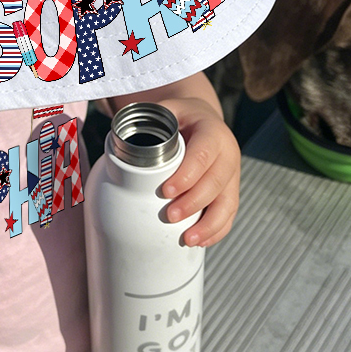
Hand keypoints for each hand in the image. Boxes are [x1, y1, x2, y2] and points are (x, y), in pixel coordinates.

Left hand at [159, 96, 240, 247]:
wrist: (202, 119)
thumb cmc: (181, 118)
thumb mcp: (168, 110)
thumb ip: (148, 121)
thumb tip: (118, 141)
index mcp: (212, 132)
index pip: (203, 154)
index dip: (187, 174)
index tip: (166, 191)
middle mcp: (228, 153)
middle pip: (216, 182)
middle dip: (194, 203)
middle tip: (171, 216)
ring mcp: (232, 174)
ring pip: (227, 202)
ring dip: (209, 224)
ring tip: (187, 239)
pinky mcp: (231, 190)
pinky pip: (229, 213)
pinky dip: (217, 230)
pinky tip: (200, 241)